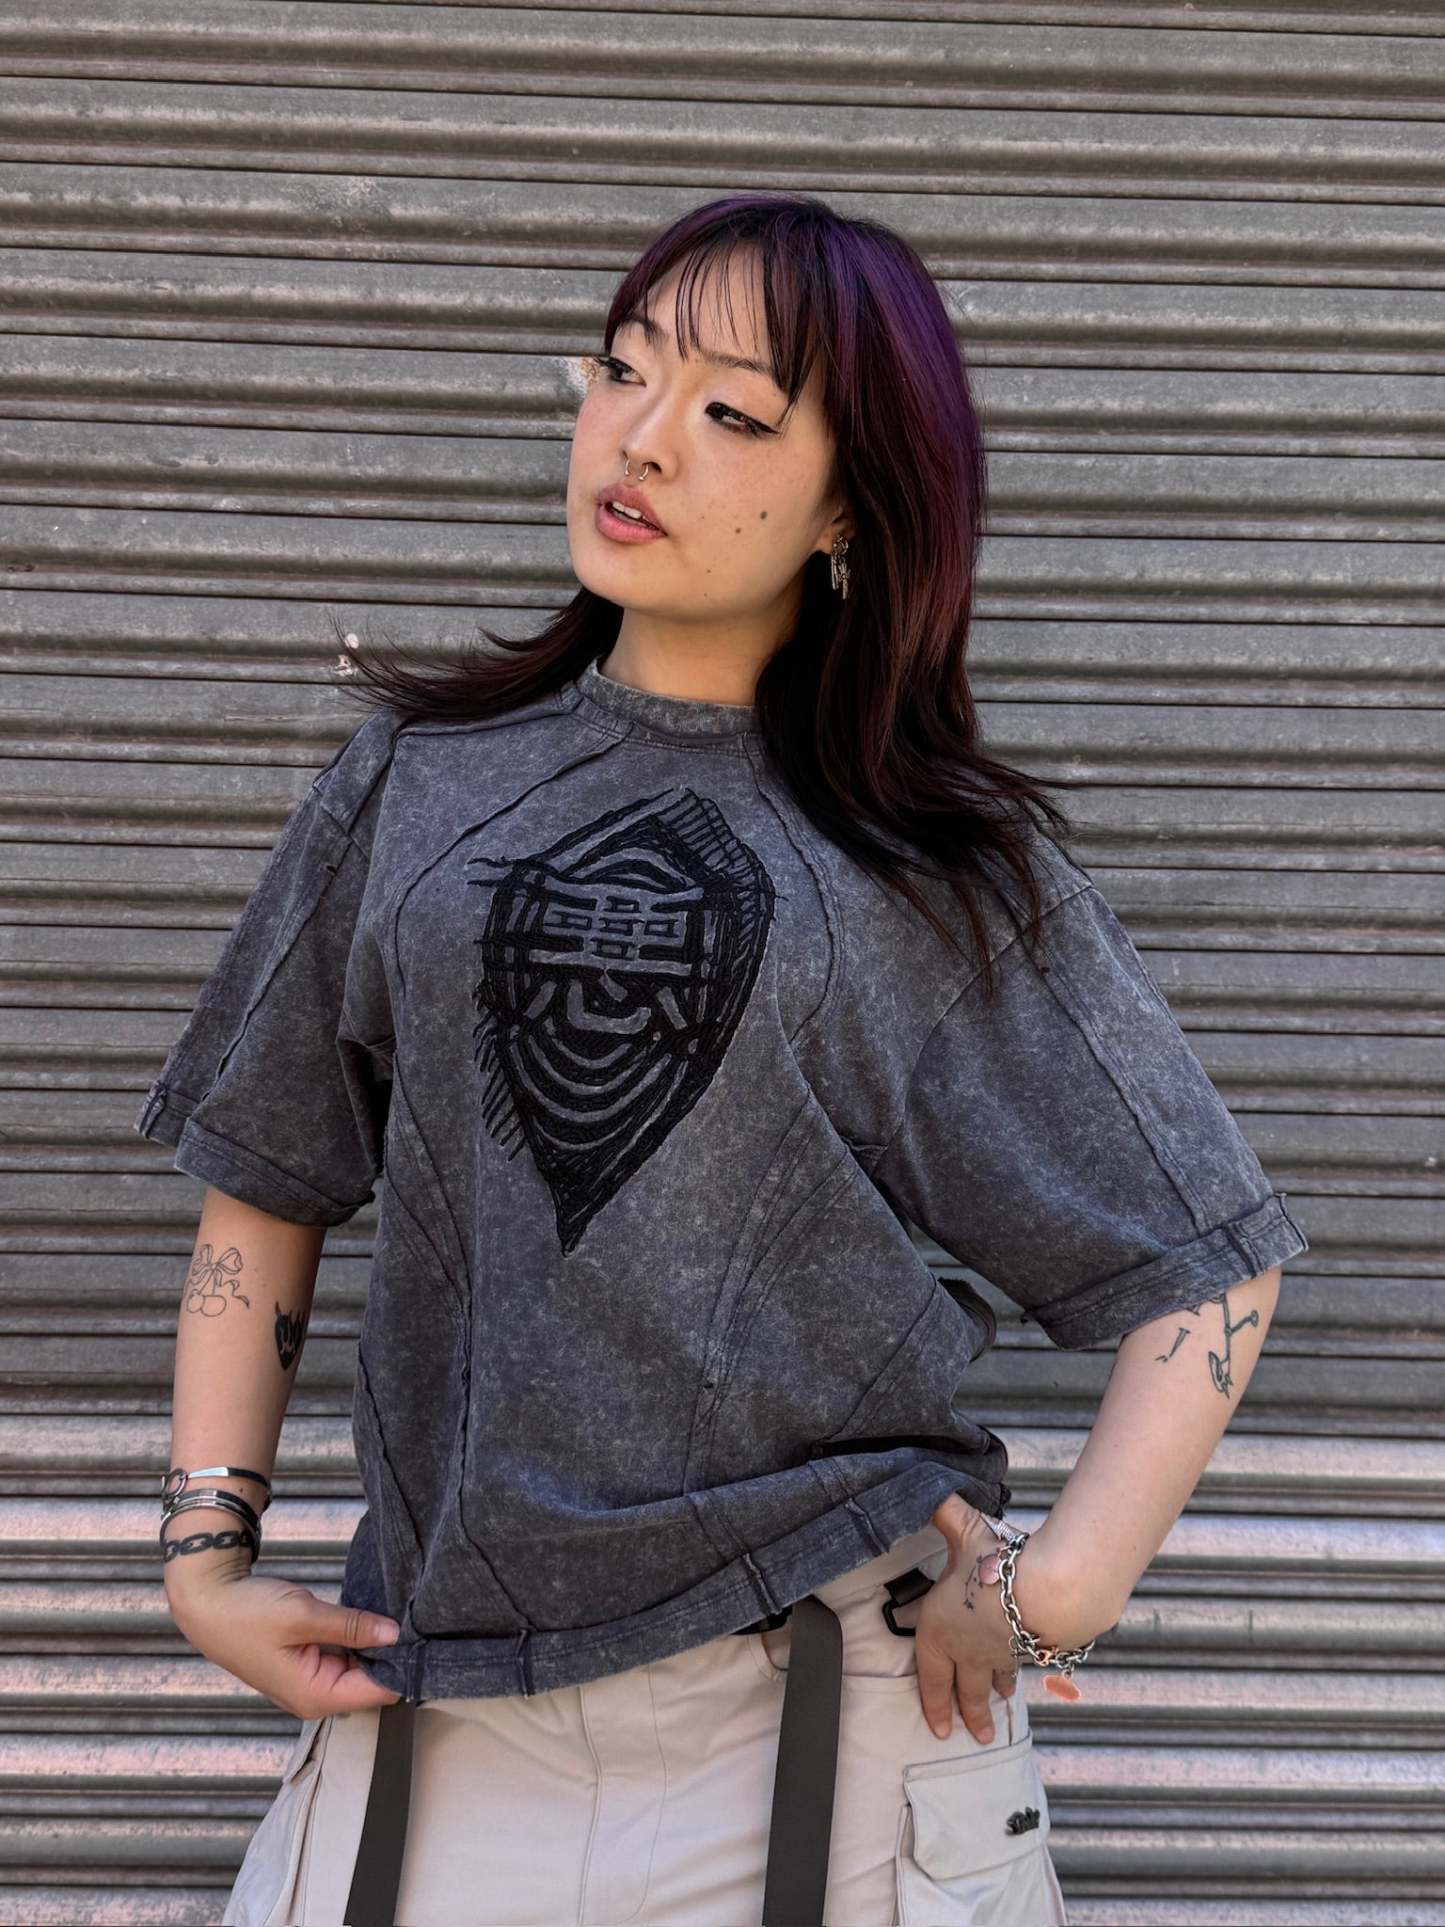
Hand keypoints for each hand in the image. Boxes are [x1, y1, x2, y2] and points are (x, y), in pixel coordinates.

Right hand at [166, 1559, 404, 1718]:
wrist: (208, 1602)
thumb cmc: (248, 1613)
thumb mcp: (305, 1616)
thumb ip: (352, 1627)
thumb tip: (395, 1634)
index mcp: (316, 1696)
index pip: (378, 1692)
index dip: (403, 1666)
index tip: (424, 1637)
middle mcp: (315, 1697)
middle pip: (370, 1683)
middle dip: (390, 1654)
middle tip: (413, 1618)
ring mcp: (309, 1682)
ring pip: (358, 1668)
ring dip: (373, 1645)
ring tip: (394, 1614)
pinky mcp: (305, 1664)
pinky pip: (342, 1657)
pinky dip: (355, 1640)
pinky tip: (368, 1618)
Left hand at [914, 1495, 1021, 1742]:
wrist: (1045, 1592)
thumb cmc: (995, 1566)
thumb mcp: (963, 1530)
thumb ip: (944, 1512)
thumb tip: (928, 1492)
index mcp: (940, 1631)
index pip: (930, 1675)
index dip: (931, 1702)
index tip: (935, 1725)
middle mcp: (967, 1652)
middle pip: (964, 1691)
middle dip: (966, 1714)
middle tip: (972, 1734)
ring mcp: (1000, 1656)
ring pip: (992, 1682)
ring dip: (992, 1698)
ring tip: (997, 1708)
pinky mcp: (1029, 1653)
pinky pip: (1018, 1666)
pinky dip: (1016, 1674)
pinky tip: (1020, 1674)